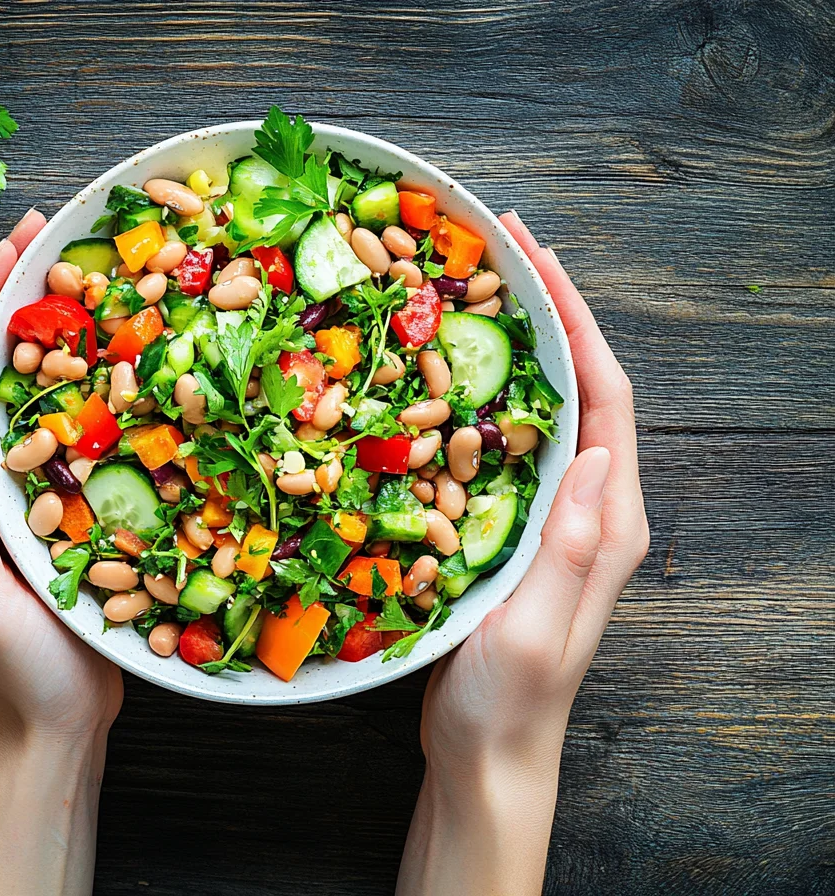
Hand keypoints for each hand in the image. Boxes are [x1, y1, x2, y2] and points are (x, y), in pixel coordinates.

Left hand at [0, 209, 122, 740]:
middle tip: (55, 233)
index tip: (14, 242)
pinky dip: (84, 377)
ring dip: (48, 326)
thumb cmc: (18, 673)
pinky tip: (125, 357)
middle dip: (10, 292)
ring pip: (22, 384)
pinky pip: (60, 421)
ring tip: (91, 275)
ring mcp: (5, 486)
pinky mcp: (45, 500)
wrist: (51, 719)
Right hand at [397, 212, 649, 894]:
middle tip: (498, 246)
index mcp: (608, 521)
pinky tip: (436, 375)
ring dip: (513, 343)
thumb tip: (599, 447)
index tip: (535, 255)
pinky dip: (479, 393)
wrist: (487, 752)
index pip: (604, 397)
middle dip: (547, 309)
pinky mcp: (512, 528)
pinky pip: (503, 441)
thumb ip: (572, 544)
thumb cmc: (508, 701)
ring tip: (467, 289)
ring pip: (540, 407)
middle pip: (579, 386)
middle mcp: (590, 507)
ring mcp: (552, 516)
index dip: (574, 320)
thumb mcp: (537, 627)